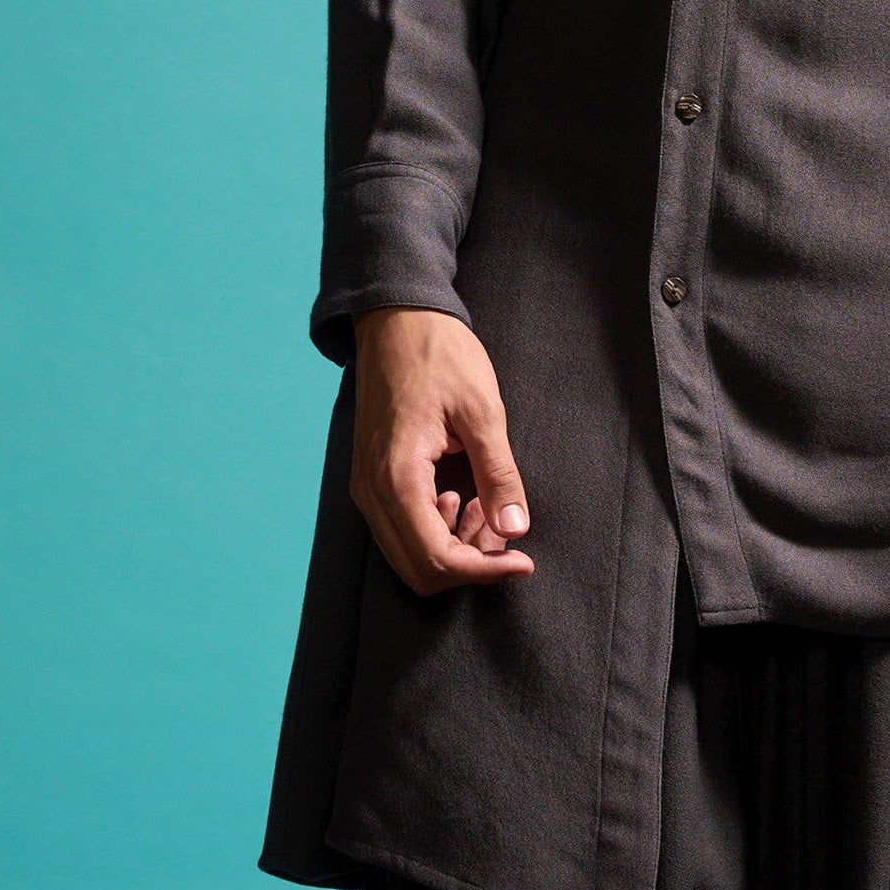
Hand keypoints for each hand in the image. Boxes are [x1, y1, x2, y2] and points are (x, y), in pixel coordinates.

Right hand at [349, 307, 534, 594]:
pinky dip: (436, 530)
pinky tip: (463, 497)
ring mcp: (366, 486)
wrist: (397, 318)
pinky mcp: (370, 478)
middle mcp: (372, 491)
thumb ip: (498, 474)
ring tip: (487, 508)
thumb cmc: (439, 355)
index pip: (436, 558)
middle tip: (507, 534)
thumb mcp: (482, 411)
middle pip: (418, 569)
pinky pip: (399, 529)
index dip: (483, 571)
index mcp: (398, 475)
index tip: (523, 560)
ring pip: (407, 554)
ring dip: (453, 548)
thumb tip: (515, 530)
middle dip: (469, 564)